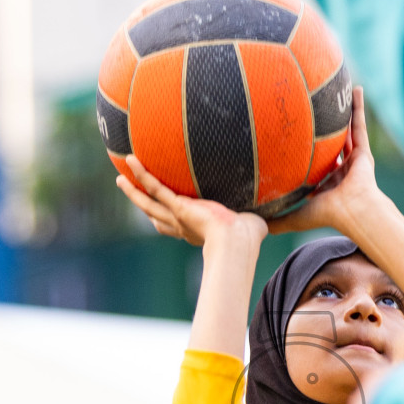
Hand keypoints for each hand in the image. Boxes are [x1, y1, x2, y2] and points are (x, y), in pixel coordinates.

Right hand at [116, 155, 266, 247]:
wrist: (238, 243)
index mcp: (198, 231)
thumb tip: (284, 211)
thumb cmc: (250, 239)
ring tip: (119, 178)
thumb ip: (261, 216)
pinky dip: (142, 174)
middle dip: (142, 204)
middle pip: (155, 215)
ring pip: (148, 203)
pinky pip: (156, 187)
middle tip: (128, 191)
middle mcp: (184, 226)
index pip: (176, 226)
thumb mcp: (255, 222)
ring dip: (133, 191)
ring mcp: (178, 217)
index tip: (159, 215)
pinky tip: (130, 160)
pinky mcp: (178, 207)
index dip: (166, 221)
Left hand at [269, 87, 381, 236]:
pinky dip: (358, 107)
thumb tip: (253, 226)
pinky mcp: (364, 152)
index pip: (314, 167)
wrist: (352, 211)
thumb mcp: (295, 217)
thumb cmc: (326, 215)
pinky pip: (359, 124)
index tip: (295, 143)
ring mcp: (354, 161)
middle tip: (314, 113)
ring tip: (336, 93)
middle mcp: (341, 172)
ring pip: (346, 131)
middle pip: (330, 145)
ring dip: (342, 113)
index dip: (306, 156)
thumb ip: (276, 221)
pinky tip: (354, 89)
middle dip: (325, 131)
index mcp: (326, 186)